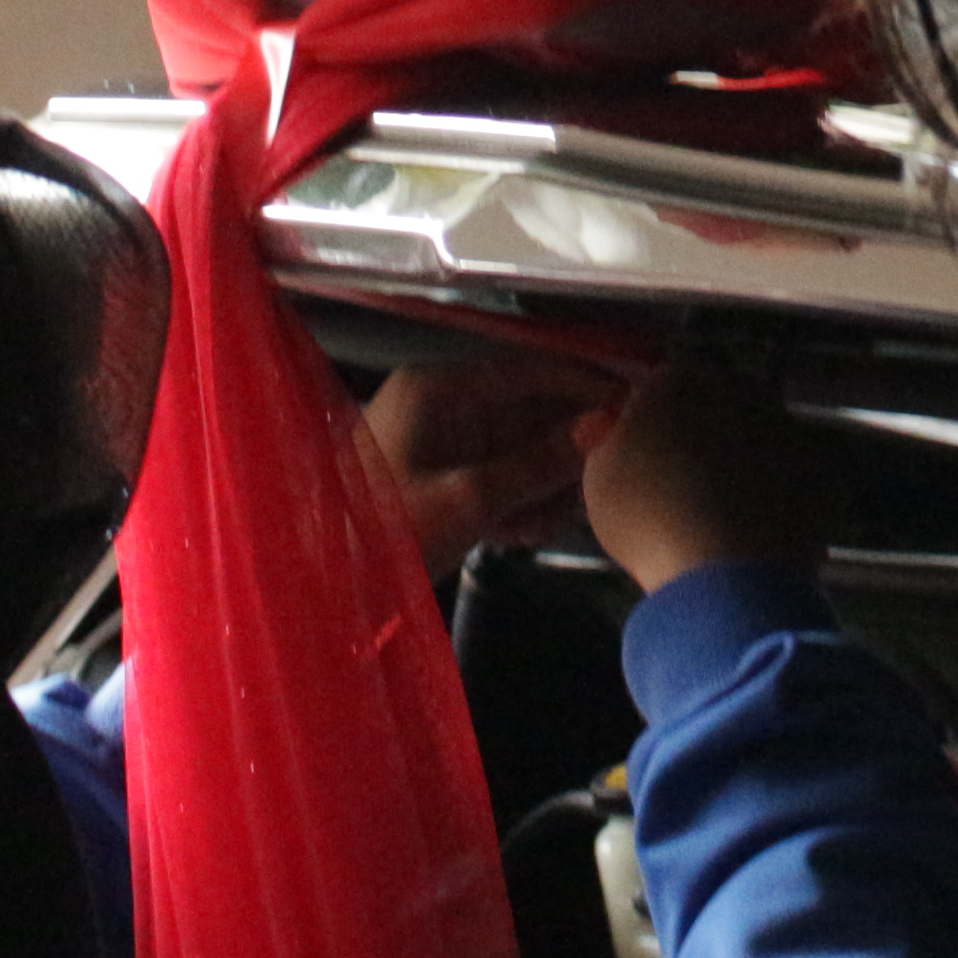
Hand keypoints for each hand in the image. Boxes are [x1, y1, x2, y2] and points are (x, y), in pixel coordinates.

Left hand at [367, 350, 625, 583]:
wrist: (324, 589)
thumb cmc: (385, 534)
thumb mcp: (469, 499)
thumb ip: (539, 462)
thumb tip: (605, 424)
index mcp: (436, 389)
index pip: (527, 367)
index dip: (584, 382)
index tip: (633, 402)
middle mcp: (439, 407)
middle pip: (526, 408)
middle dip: (569, 441)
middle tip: (617, 467)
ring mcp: (437, 446)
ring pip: (516, 449)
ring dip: (549, 479)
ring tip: (576, 509)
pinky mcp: (437, 484)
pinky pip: (496, 480)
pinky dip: (521, 502)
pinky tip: (538, 529)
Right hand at [578, 351, 837, 592]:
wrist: (725, 573)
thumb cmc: (650, 519)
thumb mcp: (599, 478)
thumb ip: (608, 442)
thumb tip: (614, 432)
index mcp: (681, 380)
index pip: (661, 384)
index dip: (649, 419)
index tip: (640, 453)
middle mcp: (741, 390)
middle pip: (715, 404)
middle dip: (700, 434)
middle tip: (679, 484)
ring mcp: (787, 429)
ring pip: (757, 437)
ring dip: (741, 463)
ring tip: (716, 514)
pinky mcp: (819, 471)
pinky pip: (792, 476)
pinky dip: (778, 495)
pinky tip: (753, 528)